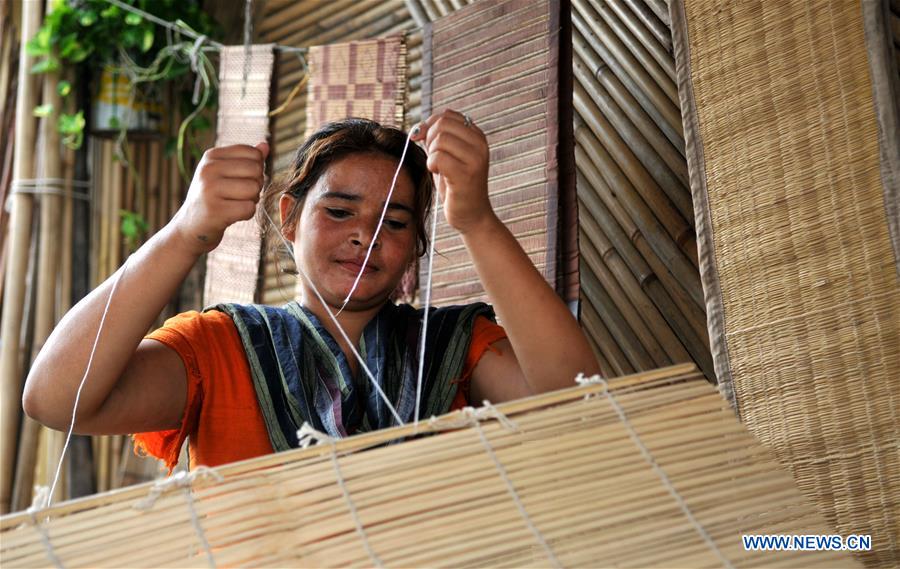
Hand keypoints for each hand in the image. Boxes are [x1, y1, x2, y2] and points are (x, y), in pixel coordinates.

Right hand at [170, 142, 268, 254]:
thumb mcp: (224, 174)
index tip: (242, 179)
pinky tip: (232, 215)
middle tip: (240, 195)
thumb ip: (246, 159)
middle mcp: (208, 169)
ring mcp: (210, 189)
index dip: (256, 169)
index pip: (253, 153)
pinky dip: (246, 214)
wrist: (190, 227)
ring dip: (251, 200)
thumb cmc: (213, 197)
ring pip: (254, 189)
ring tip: (235, 204)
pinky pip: (249, 208)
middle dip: (256, 185)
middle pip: (256, 170)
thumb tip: (265, 145)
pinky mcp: (215, 211)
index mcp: (211, 156)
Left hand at [411, 110, 493, 233]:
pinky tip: (438, 174)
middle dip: (430, 139)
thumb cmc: (456, 186)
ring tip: (439, 168)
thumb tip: (418, 129)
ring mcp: (475, 158)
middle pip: (442, 123)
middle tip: (435, 159)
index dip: (430, 125)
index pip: (447, 115)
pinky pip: (438, 157)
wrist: (472, 215)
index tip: (427, 142)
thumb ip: (436, 138)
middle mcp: (480, 144)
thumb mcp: (447, 156)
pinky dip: (431, 165)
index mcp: (477, 136)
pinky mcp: (467, 174)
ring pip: (440, 139)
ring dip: (431, 154)